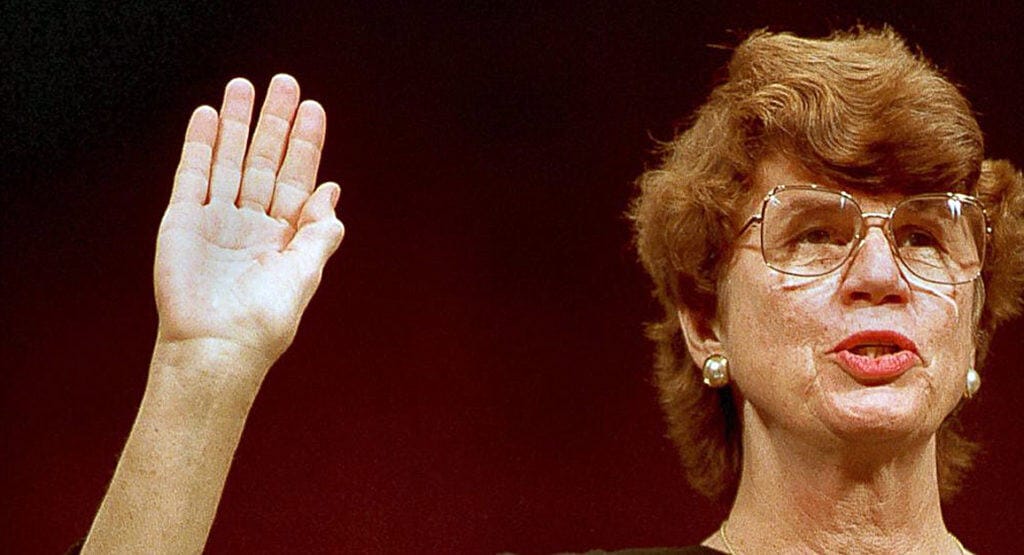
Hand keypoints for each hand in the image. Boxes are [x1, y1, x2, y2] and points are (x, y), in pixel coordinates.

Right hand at [154, 75, 343, 369]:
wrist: (215, 348)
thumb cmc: (264, 321)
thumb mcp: (304, 274)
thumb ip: (320, 232)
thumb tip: (333, 190)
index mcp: (285, 235)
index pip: (299, 177)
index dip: (306, 143)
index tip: (314, 109)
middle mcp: (252, 222)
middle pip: (266, 160)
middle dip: (275, 123)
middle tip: (285, 82)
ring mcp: (217, 219)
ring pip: (229, 159)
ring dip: (237, 123)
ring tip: (243, 86)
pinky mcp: (183, 221)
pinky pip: (192, 174)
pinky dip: (199, 145)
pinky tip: (208, 116)